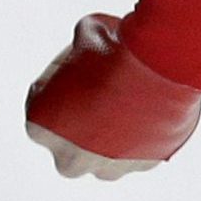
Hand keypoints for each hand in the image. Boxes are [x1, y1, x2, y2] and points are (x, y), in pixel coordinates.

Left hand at [24, 12, 200, 180]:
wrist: (161, 64)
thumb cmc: (114, 48)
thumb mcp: (86, 34)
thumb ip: (81, 50)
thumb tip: (91, 44)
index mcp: (40, 123)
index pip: (39, 109)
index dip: (56, 89)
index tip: (72, 75)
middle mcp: (69, 155)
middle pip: (66, 155)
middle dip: (76, 137)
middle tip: (91, 108)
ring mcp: (107, 166)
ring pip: (103, 164)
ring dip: (109, 146)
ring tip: (123, 113)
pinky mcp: (144, 164)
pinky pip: (138, 157)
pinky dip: (141, 139)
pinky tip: (148, 113)